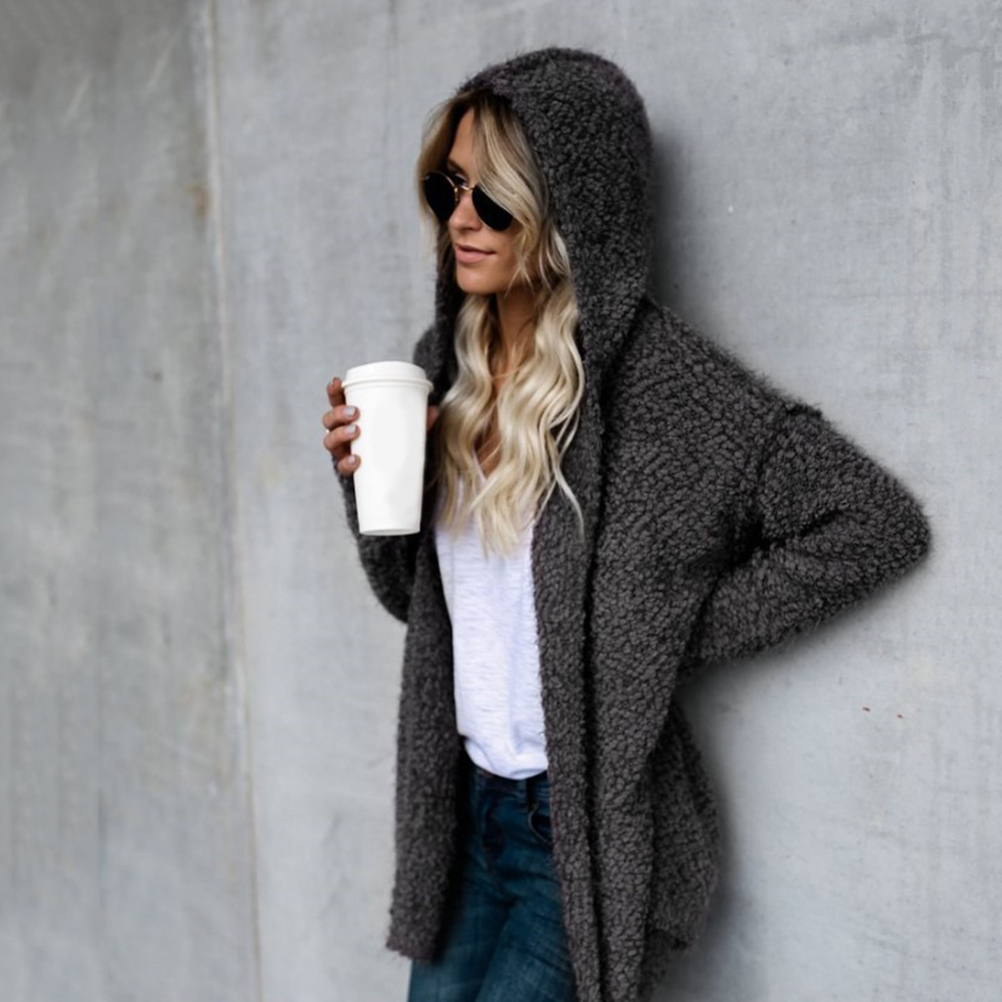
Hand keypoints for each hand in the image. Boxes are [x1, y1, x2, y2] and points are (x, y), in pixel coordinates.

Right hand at [323, 377, 440, 476]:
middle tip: (355, 412)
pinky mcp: (348, 468)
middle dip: (338, 413)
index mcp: (349, 416)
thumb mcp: (402, 427)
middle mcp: (341, 431)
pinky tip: (356, 460)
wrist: (388, 472)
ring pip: (329, 440)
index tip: (338, 382)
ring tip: (355, 431)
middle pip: (329, 420)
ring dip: (340, 434)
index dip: (333, 390)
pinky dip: (347, 463)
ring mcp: (342, 450)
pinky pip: (341, 466)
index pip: (336, 400)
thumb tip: (434, 410)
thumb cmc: (390, 440)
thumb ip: (417, 419)